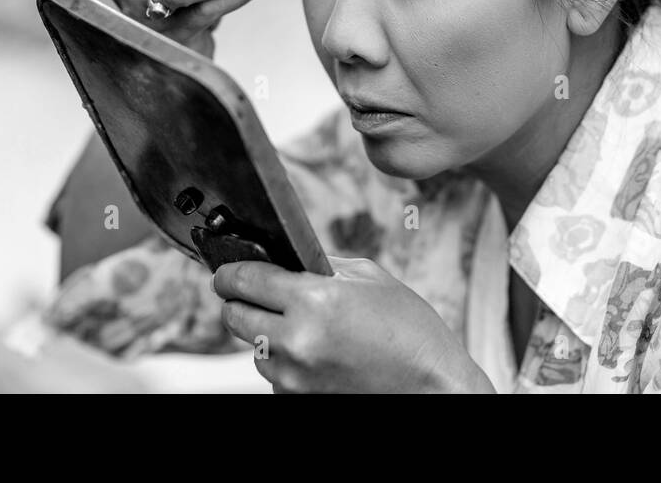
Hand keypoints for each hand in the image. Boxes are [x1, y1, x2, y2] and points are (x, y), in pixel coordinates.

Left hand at [211, 257, 494, 393]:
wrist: (434, 388)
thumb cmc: (412, 333)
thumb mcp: (371, 279)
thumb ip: (322, 266)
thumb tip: (285, 259)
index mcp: (314, 300)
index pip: (244, 279)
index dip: (230, 270)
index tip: (227, 269)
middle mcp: (296, 341)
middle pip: (235, 316)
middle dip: (241, 301)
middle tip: (258, 294)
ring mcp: (294, 377)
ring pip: (253, 349)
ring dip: (266, 334)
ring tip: (306, 328)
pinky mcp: (297, 400)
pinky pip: (274, 375)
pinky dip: (285, 363)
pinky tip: (317, 354)